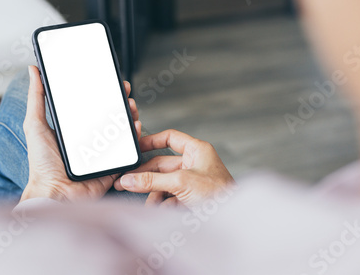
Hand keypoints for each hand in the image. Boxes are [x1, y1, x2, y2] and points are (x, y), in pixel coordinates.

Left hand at [20, 65, 141, 202]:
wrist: (54, 194)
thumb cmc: (41, 166)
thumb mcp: (35, 125)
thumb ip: (36, 98)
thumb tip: (33, 72)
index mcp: (74, 130)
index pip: (92, 107)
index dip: (103, 93)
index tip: (110, 81)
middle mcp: (89, 140)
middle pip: (110, 116)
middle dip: (120, 102)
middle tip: (124, 92)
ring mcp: (102, 152)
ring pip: (122, 131)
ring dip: (129, 116)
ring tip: (130, 107)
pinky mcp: (113, 165)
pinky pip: (128, 151)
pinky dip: (134, 138)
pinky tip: (134, 127)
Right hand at [114, 129, 234, 207]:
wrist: (233, 221)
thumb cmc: (220, 196)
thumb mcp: (181, 183)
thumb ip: (152, 180)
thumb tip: (130, 180)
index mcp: (197, 150)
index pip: (170, 138)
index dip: (152, 141)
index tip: (135, 147)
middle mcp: (194, 164)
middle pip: (162, 165)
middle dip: (145, 176)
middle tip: (126, 182)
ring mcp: (192, 182)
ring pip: (163, 184)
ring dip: (153, 194)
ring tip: (146, 204)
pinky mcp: (190, 198)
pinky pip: (169, 198)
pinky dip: (162, 205)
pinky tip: (158, 212)